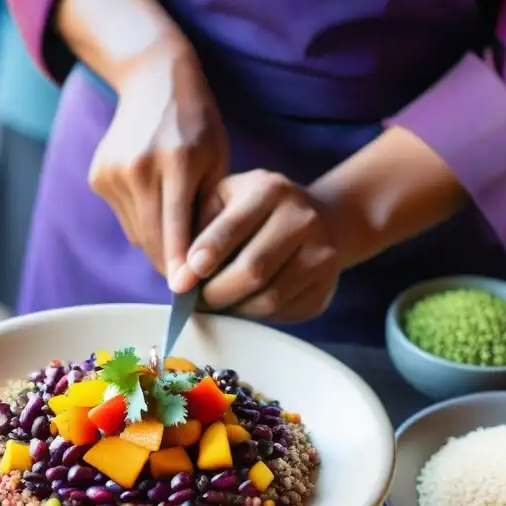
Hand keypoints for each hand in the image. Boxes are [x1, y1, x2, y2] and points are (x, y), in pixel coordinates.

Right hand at [88, 42, 228, 284]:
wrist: (154, 81)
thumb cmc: (197, 125)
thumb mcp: (216, 161)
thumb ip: (207, 210)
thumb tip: (197, 264)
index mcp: (178, 162)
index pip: (177, 228)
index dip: (180, 265)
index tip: (186, 295)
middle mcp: (140, 167)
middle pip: (151, 237)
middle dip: (168, 263)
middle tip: (187, 283)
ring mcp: (114, 172)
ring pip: (136, 232)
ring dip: (156, 242)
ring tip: (176, 233)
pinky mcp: (98, 176)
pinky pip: (124, 218)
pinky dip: (141, 221)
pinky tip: (154, 202)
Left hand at [180, 169, 342, 323]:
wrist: (321, 220)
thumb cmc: (255, 210)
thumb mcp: (224, 199)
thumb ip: (199, 229)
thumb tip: (180, 277)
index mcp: (270, 190)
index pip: (232, 228)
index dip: (205, 258)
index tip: (182, 281)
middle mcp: (302, 220)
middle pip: (252, 271)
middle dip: (215, 293)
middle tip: (195, 301)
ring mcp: (321, 255)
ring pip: (267, 300)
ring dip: (234, 309)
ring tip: (217, 302)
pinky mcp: (324, 288)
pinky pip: (282, 314)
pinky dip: (255, 316)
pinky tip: (245, 302)